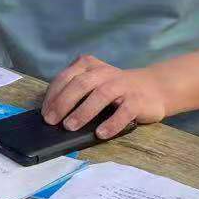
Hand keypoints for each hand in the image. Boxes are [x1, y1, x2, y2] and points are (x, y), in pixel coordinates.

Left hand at [41, 55, 168, 139]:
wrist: (153, 87)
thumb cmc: (115, 89)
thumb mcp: (94, 82)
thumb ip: (77, 91)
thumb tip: (54, 114)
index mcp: (89, 65)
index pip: (65, 77)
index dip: (53, 95)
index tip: (45, 112)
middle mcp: (104, 72)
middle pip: (79, 84)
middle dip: (62, 103)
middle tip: (52, 121)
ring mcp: (122, 85)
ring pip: (100, 95)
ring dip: (83, 112)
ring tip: (70, 127)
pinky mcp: (137, 100)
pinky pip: (123, 112)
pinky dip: (111, 123)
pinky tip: (100, 133)